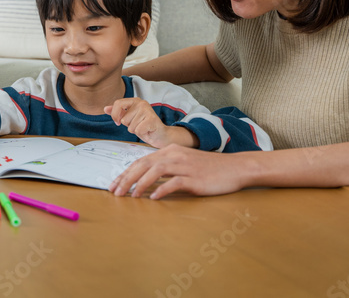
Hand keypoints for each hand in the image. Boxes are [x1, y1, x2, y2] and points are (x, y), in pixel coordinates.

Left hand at [104, 97, 193, 148]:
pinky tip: (147, 131)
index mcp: (135, 101)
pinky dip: (141, 134)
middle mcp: (141, 103)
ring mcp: (147, 110)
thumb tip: (105, 109)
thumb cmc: (144, 126)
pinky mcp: (151, 119)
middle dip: (129, 126)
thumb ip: (118, 112)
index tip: (117, 122)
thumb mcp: (129, 118)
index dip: (115, 115)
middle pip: (124, 119)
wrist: (160, 135)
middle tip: (138, 125)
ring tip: (143, 128)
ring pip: (130, 126)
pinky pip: (137, 130)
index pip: (118, 103)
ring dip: (136, 130)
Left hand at [109, 144, 247, 198]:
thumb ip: (165, 168)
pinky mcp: (194, 178)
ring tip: (130, 196)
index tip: (113, 185)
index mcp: (169, 151)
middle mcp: (174, 155)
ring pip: (155, 171)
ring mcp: (184, 166)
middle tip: (114, 192)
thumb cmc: (208, 168)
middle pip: (143, 164)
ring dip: (140, 184)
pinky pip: (174, 183)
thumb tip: (145, 181)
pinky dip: (162, 190)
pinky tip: (154, 198)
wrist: (235, 167)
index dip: (125, 173)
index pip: (141, 161)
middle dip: (126, 178)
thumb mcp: (183, 163)